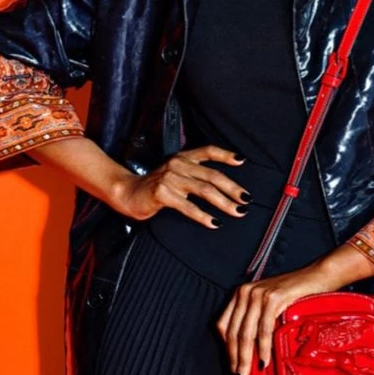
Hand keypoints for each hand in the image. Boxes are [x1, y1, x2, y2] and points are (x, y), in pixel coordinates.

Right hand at [113, 144, 250, 224]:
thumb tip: (222, 186)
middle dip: (232, 188)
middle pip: (212, 175)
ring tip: (237, 212)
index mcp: (183, 157)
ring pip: (204, 190)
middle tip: (246, 200)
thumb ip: (194, 174)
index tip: (242, 161)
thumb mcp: (175, 174)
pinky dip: (203, 216)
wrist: (127, 193)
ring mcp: (170, 178)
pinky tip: (214, 223)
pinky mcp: (162, 193)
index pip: (208, 150)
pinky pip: (188, 206)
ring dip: (224, 203)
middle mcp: (178, 164)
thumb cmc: (155, 187)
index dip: (225, 154)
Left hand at [216, 259, 345, 374]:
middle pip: (233, 331)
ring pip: (246, 333)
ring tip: (247, 374)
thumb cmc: (295, 293)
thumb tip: (247, 352)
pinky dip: (263, 348)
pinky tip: (264, 360)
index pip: (222, 325)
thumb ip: (255, 321)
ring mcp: (258, 294)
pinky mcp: (273, 297)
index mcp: (241, 294)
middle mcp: (246, 292)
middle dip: (235, 358)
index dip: (226, 348)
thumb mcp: (268, 305)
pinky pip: (264, 329)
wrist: (317, 276)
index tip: (232, 366)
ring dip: (246, 357)